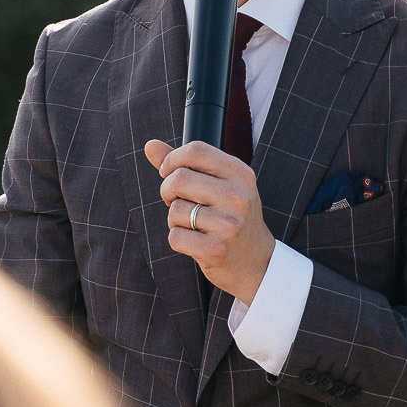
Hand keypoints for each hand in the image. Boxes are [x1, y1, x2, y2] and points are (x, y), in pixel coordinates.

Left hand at [144, 138, 273, 304]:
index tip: (169, 173)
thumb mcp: (219, 185)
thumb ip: (184, 164)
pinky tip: (195, 242)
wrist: (256, 262)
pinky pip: (175, 236)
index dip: (172, 160)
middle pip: (179, 178)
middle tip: (176, 201)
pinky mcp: (216, 250)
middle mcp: (238, 197)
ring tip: (193, 225)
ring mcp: (229, 224)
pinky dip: (177, 239)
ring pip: (175, 210)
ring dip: (174, 219)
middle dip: (168, 190)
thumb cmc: (230, 217)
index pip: (195, 150)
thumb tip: (149, 145)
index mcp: (241, 174)